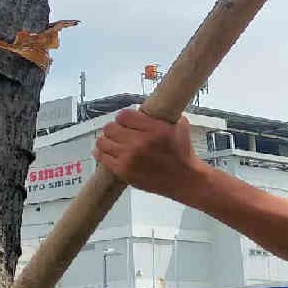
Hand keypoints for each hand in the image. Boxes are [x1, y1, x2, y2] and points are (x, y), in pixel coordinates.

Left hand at [93, 108, 207, 199]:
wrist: (185, 180)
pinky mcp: (124, 171)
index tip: (126, 121)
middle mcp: (140, 142)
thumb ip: (162, 115)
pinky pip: (102, 157)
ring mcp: (130, 158)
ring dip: (107, 139)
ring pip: (103, 141)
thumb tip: (149, 107)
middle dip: (115, 128)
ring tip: (113, 141)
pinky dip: (102, 153)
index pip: (124, 115)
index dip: (124, 117)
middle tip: (119, 131)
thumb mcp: (179, 125)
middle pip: (111, 127)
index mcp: (154, 129)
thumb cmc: (183, 154)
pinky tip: (106, 151)